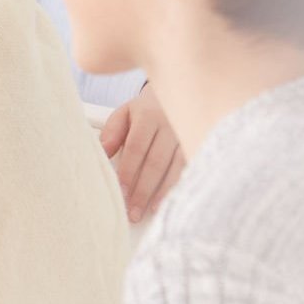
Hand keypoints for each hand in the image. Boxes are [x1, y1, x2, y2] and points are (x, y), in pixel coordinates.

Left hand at [101, 84, 182, 221]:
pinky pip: (193, 167)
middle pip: (156, 162)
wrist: (180, 93)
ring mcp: (189, 134)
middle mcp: (172, 124)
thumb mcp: (125, 113)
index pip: (136, 148)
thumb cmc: (147, 110)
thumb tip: (101, 151)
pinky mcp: (202, 143)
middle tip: (133, 211)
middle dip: (143, 189)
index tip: (121, 192)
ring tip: (151, 211)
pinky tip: (175, 200)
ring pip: (176, 167)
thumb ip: (112, 132)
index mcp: (148, 116)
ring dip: (163, 192)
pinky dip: (182, 185)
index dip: (128, 172)